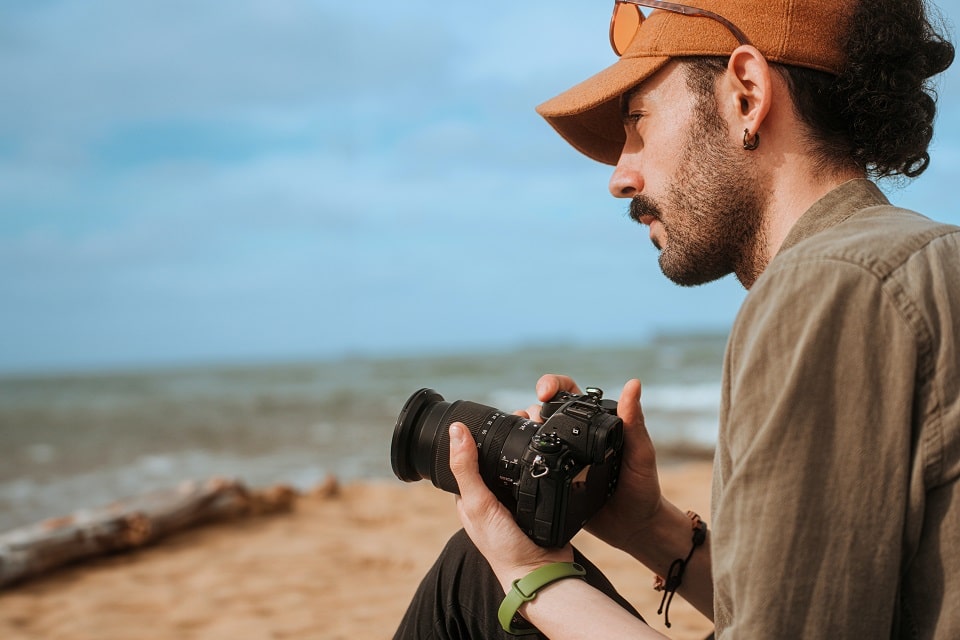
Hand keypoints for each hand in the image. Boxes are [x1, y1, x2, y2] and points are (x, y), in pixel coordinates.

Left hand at [448, 422, 572, 591]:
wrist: (543, 572)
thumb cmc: (503, 547)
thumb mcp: (478, 504)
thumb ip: (466, 469)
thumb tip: (456, 430)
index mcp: (472, 495)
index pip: (470, 456)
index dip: (478, 435)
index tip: (494, 415)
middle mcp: (492, 496)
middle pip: (497, 456)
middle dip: (508, 437)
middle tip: (523, 417)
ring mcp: (516, 499)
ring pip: (519, 463)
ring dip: (528, 447)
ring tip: (538, 427)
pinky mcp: (538, 501)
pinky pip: (539, 475)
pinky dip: (544, 463)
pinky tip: (550, 452)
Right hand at [527, 375, 663, 553]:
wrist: (634, 528)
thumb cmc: (643, 487)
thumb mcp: (640, 453)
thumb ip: (634, 422)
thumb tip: (634, 384)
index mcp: (594, 424)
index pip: (568, 393)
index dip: (552, 385)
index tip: (544, 392)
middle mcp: (575, 437)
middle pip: (542, 411)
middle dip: (530, 409)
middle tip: (530, 420)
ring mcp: (561, 459)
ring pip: (532, 435)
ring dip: (521, 431)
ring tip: (522, 440)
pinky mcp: (551, 480)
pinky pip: (531, 465)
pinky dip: (519, 459)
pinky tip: (517, 461)